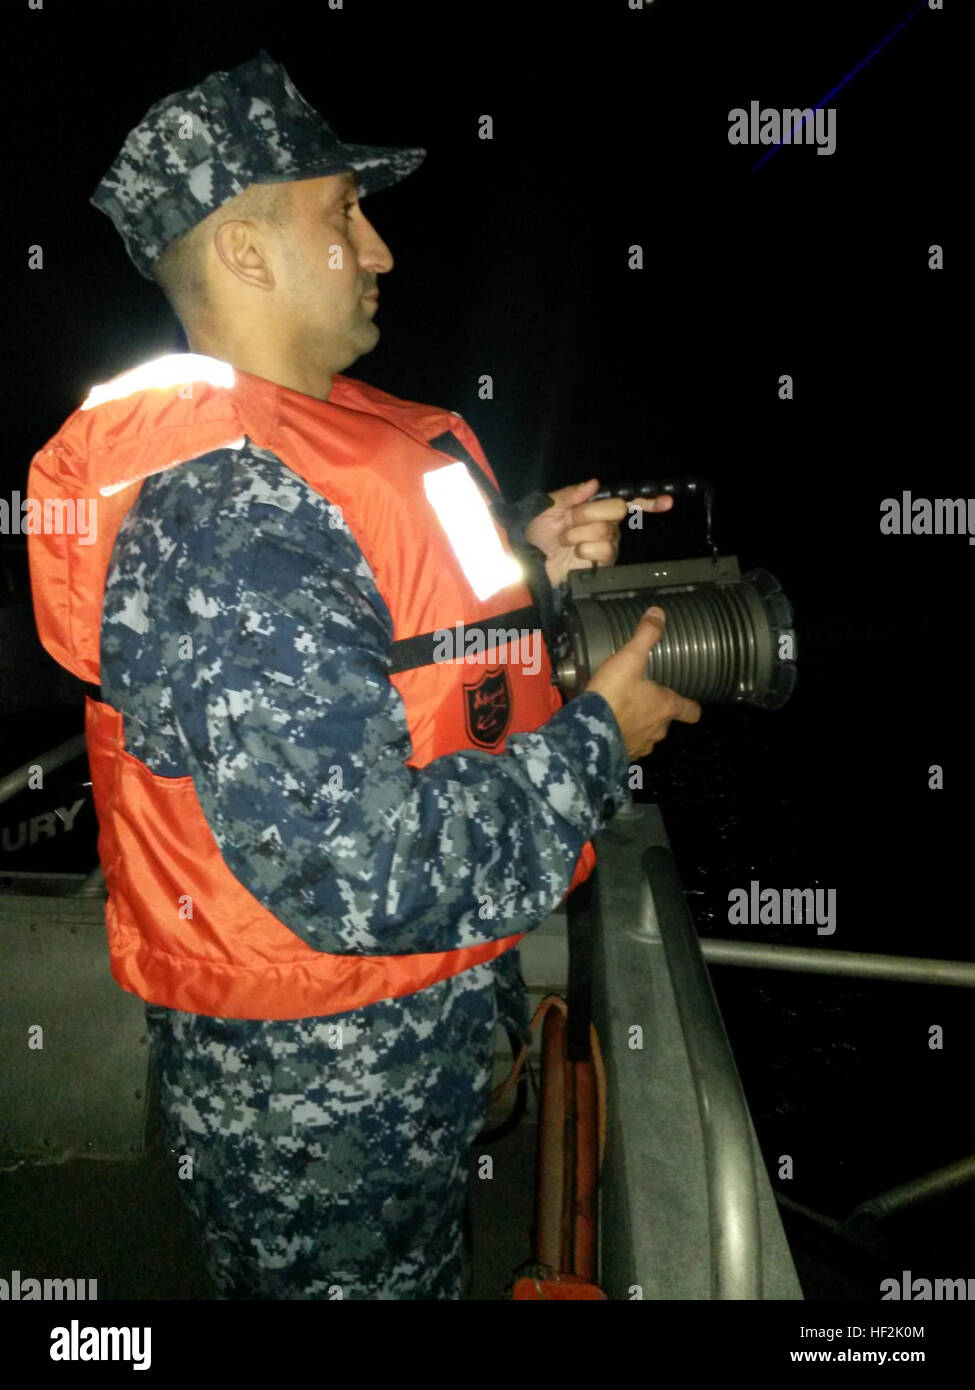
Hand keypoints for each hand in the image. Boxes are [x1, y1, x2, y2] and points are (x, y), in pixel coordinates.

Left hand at [523, 478, 672, 588]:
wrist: (530, 558)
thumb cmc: (539, 531)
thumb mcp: (549, 506)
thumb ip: (571, 494)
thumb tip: (595, 483)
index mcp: (596, 508)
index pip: (628, 503)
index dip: (650, 502)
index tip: (667, 501)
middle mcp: (607, 525)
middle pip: (618, 509)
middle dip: (588, 512)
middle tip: (570, 520)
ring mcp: (607, 545)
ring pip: (606, 531)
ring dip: (579, 534)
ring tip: (566, 540)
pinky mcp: (603, 564)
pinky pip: (603, 551)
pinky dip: (584, 550)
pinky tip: (575, 553)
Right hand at [585, 607, 701, 759]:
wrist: (586, 732)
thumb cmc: (614, 695)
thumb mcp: (629, 658)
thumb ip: (645, 636)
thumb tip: (658, 613)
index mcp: (666, 707)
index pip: (691, 711)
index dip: (690, 706)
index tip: (687, 703)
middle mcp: (658, 730)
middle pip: (665, 722)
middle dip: (656, 712)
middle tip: (641, 698)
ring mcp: (640, 746)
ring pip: (646, 735)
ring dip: (638, 726)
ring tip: (622, 713)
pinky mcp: (621, 756)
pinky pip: (626, 746)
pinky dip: (620, 738)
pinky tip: (607, 727)